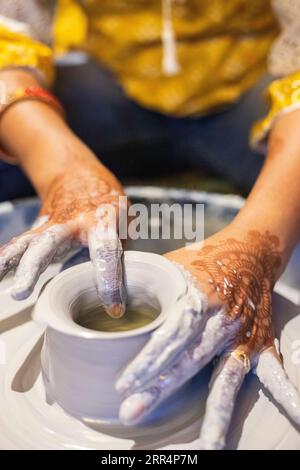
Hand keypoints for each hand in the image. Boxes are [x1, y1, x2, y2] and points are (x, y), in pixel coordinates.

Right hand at [0, 160, 126, 317]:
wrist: (75, 172)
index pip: (106, 252)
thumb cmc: (105, 198)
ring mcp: (50, 224)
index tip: (113, 309)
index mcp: (100, 218)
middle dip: (35, 267)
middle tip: (24, 291)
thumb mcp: (124, 217)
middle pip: (49, 243)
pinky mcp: (38, 229)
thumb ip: (123, 248)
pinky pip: (20, 245)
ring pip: (28, 244)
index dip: (110, 281)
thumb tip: (129, 282)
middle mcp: (71, 222)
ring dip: (14, 266)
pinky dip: (6, 258)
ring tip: (12, 290)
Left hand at [116, 227, 299, 448]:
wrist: (250, 251)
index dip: (149, 359)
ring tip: (206, 447)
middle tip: (133, 412)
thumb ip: (147, 283)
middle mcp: (222, 321)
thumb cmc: (206, 259)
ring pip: (227, 377)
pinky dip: (286, 394)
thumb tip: (112, 299)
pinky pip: (274, 372)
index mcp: (199, 297)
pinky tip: (295, 418)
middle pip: (190, 360)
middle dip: (161, 388)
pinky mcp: (260, 344)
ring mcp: (243, 336)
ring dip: (216, 413)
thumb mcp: (174, 264)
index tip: (124, 384)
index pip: (171, 333)